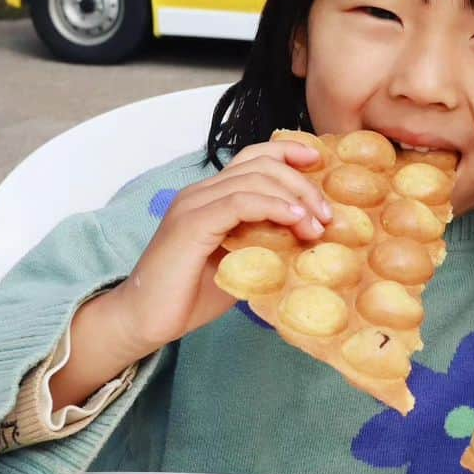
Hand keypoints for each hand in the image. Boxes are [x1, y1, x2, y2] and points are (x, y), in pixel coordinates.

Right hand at [115, 139, 333, 355]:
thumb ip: (268, 241)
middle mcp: (201, 191)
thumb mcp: (242, 262)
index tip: (320, 162)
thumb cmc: (191, 296)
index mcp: (212, 195)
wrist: (144, 321)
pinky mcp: (191, 223)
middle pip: (262, 164)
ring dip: (295, 197)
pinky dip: (273, 206)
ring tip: (317, 225)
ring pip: (255, 178)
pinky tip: (294, 219)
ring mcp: (194, 204)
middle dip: (303, 183)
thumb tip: (312, 235)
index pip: (254, 157)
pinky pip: (239, 202)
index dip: (289, 152)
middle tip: (328, 215)